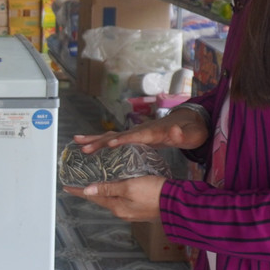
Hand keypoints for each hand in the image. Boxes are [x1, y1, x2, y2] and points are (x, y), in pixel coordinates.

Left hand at [64, 175, 165, 220]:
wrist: (177, 203)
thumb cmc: (154, 192)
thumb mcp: (129, 187)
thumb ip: (108, 188)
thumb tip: (87, 190)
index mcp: (117, 206)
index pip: (92, 197)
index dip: (79, 191)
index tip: (66, 187)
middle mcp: (122, 211)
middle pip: (100, 199)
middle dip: (89, 191)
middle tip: (78, 182)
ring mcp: (131, 211)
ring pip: (112, 199)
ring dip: (102, 191)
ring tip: (94, 183)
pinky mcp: (140, 208)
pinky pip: (122, 199)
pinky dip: (115, 192)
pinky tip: (116, 186)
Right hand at [74, 108, 207, 154]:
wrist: (190, 122)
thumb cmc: (191, 130)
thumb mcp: (192, 134)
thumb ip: (182, 134)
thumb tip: (173, 130)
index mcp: (154, 132)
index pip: (136, 136)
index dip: (123, 140)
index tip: (109, 144)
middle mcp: (141, 130)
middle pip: (117, 135)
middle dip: (100, 141)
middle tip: (84, 147)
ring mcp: (136, 132)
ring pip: (111, 135)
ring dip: (94, 140)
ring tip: (77, 142)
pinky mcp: (134, 137)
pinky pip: (113, 139)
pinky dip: (100, 141)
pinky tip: (88, 145)